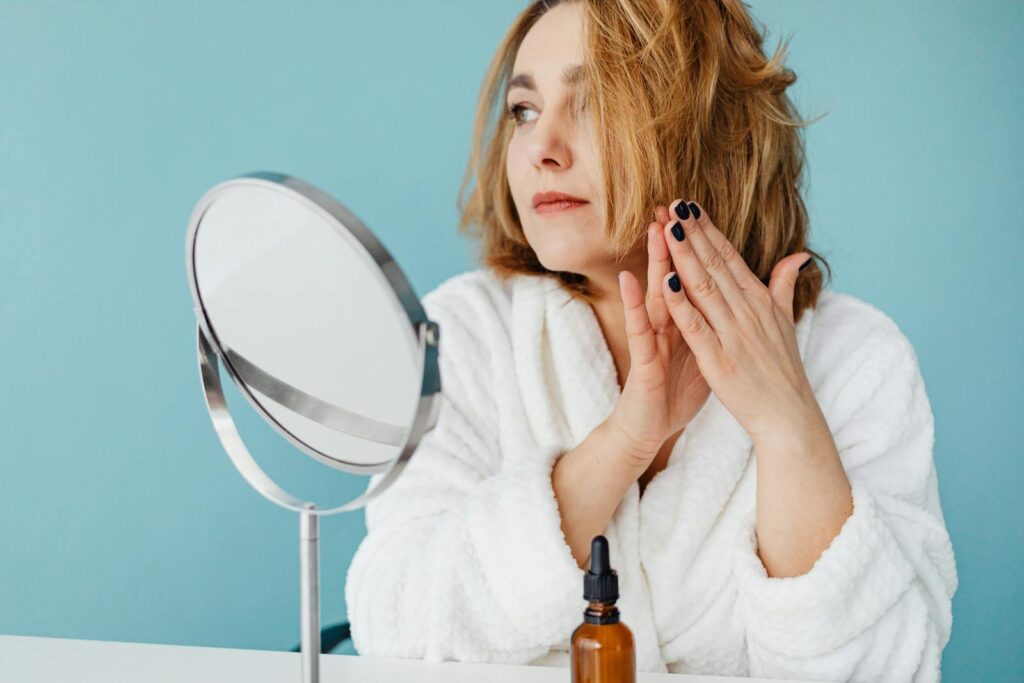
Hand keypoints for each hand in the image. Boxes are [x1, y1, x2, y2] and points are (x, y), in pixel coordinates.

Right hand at [607, 204, 711, 468]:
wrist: (652, 427)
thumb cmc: (675, 391)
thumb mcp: (706, 353)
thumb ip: (718, 323)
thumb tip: (737, 302)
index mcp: (686, 320)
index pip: (693, 277)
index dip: (699, 248)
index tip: (702, 214)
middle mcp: (666, 323)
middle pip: (671, 276)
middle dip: (674, 242)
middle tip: (673, 205)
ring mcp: (651, 339)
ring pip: (652, 295)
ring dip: (652, 262)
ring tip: (653, 229)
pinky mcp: (641, 358)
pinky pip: (638, 328)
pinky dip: (634, 304)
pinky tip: (627, 279)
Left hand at [657, 198, 820, 443]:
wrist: (788, 416)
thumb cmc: (782, 371)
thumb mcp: (785, 323)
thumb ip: (785, 286)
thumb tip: (798, 255)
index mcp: (760, 301)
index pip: (730, 257)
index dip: (708, 229)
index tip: (689, 205)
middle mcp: (748, 312)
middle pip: (715, 264)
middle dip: (692, 232)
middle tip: (671, 203)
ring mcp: (733, 334)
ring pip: (704, 286)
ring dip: (684, 255)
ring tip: (667, 227)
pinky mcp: (719, 359)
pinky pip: (695, 325)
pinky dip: (680, 302)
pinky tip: (664, 280)